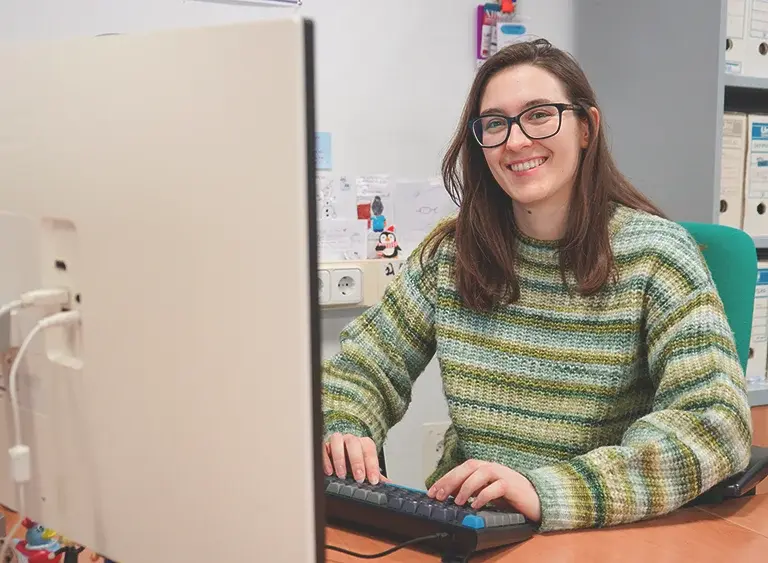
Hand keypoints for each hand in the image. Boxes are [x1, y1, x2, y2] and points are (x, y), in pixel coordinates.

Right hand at [323, 432, 388, 484]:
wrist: (340, 455)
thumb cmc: (354, 462)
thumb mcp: (366, 468)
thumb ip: (376, 475)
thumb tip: (390, 484)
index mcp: (363, 443)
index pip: (369, 450)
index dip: (372, 465)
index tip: (373, 480)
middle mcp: (350, 439)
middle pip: (354, 443)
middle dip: (357, 461)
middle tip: (359, 478)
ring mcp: (336, 441)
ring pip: (337, 441)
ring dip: (339, 458)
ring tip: (342, 475)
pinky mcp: (324, 445)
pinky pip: (323, 448)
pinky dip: (326, 460)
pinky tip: (330, 471)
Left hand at [426, 459, 540, 521]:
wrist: (537, 499)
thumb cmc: (510, 495)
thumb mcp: (486, 492)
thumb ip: (472, 490)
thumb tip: (449, 496)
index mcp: (484, 468)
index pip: (460, 468)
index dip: (445, 478)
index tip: (432, 491)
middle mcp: (492, 467)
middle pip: (468, 467)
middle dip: (451, 480)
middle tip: (439, 495)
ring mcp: (503, 474)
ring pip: (481, 473)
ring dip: (466, 487)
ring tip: (458, 501)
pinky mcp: (512, 485)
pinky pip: (496, 487)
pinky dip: (484, 495)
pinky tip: (476, 504)